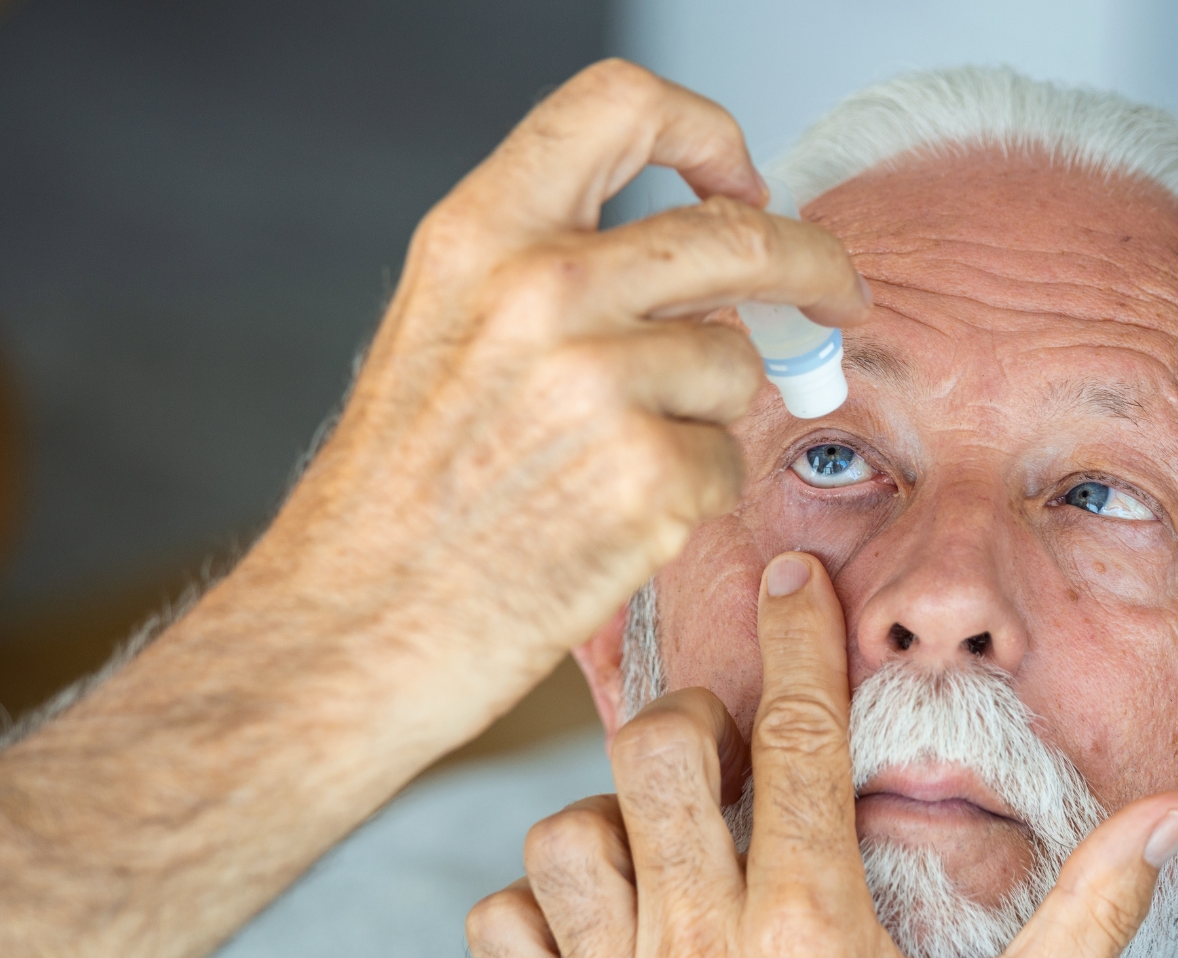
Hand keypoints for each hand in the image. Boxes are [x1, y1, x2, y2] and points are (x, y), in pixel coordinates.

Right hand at [0, 61, 870, 957]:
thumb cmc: (395, 498)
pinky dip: (693, 494)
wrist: (344, 631)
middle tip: (833, 294)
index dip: (706, 132)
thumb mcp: (444, 331)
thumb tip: (697, 255)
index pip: (622, 104)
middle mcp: (541, 288)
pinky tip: (616, 523)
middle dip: (810, 262)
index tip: (741, 181)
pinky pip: (726, 460)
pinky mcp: (647, 478)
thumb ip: (554, 271)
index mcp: (480, 234)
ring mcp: (598, 382)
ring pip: (736, 362)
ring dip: (708, 413)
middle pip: (738, 233)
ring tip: (617, 466)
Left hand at [467, 552, 1177, 957]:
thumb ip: (1084, 918)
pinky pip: (500, 926)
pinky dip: (537, 913)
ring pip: (565, 833)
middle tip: (729, 756)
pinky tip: (601, 931)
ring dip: (608, 825)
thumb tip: (1169, 812)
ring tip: (664, 855)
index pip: (803, 739)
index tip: (793, 578)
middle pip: (655, 755)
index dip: (801, 639)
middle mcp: (698, 947)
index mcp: (812, 926)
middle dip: (690, 728)